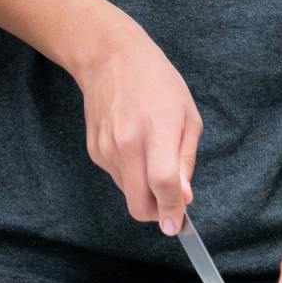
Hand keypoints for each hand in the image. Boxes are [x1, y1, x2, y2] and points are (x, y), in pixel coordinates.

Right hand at [72, 25, 200, 232]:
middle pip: (138, 204)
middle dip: (156, 213)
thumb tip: (183, 197)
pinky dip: (130, 174)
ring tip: (151, 154)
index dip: (172, 210)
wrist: (109, 58)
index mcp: (155, 131)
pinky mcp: (94, 151)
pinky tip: (134, 145)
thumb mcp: (187, 115)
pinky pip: (118, 178)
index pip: (163, 184)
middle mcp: (126, 144)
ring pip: (128, 193)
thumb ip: (185, 160)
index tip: (177, 224)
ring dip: (144, 189)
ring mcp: (106, 148)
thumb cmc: (156, 82)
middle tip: (170, 201)